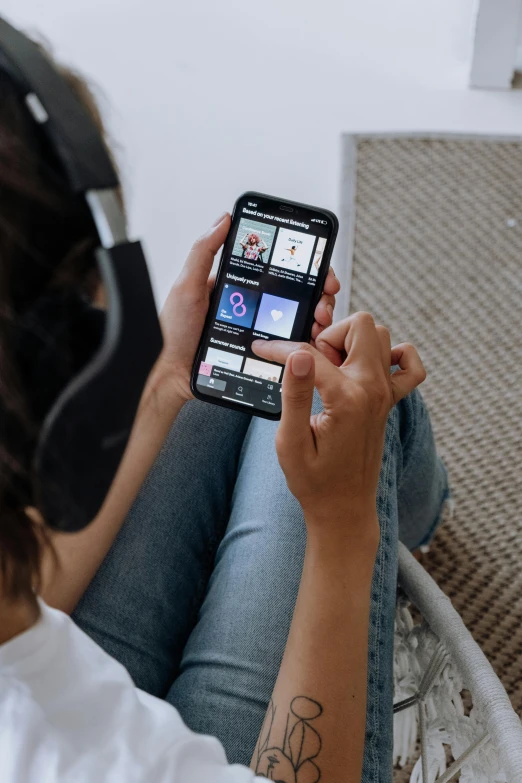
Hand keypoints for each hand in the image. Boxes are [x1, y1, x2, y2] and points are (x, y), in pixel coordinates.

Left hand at [151, 213, 340, 405]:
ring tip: (320, 322)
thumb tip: (224, 219)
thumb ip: (203, 252)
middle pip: (297, 295)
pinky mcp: (261, 354)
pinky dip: (305, 345)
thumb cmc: (173, 332)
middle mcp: (253, 307)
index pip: (279, 271)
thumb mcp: (186, 286)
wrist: (172, 375)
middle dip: (319, 295)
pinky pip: (288, 348)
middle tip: (326, 301)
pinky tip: (312, 343)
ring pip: (298, 321)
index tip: (322, 271)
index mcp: (239, 287)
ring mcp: (259, 331)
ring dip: (317, 318)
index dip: (306, 269)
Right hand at [252, 313, 425, 536]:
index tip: (262, 349)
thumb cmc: (314, 480)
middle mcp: (373, 390)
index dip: (280, 348)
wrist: (344, 508)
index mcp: (346, 398)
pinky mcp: (390, 402)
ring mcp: (386, 394)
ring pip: (380, 335)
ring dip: (352, 342)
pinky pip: (409, 365)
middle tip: (311, 366)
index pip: (310, 352)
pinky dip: (394, 356)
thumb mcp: (291, 441)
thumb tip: (297, 355)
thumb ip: (295, 394)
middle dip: (328, 335)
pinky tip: (368, 368)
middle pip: (359, 325)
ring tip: (330, 370)